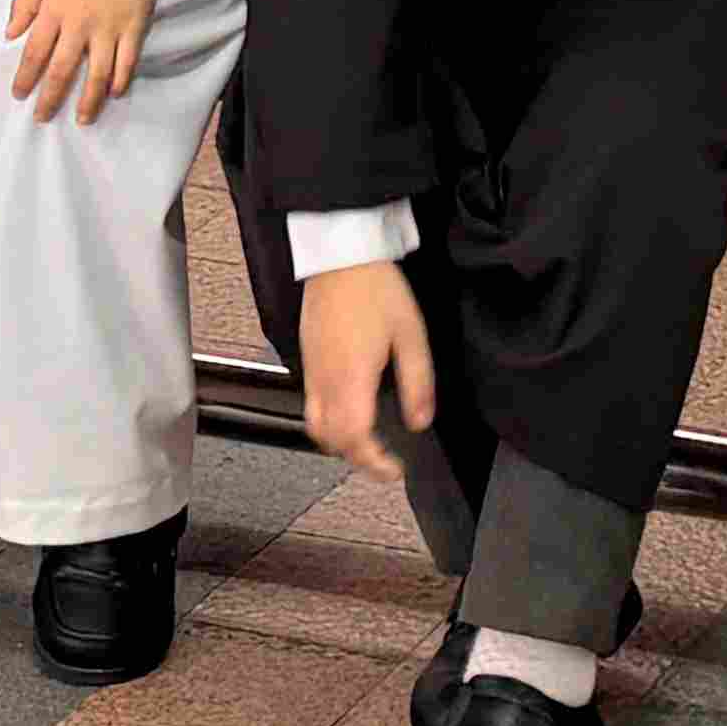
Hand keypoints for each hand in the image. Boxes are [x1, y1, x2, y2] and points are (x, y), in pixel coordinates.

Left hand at [8, 0, 159, 123]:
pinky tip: (113, 94)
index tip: (19, 95)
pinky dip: (120, 80)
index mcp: (55, 9)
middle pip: (62, 69)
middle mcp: (80, 23)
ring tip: (82, 119)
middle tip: (42, 118)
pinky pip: (127, 62)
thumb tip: (9, 33)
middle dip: (50, 98)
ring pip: (97, 73)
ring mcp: (108, 28)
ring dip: (88, 100)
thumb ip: (24, 2)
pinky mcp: (133, 29)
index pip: (35, 51)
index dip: (25, 77)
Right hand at [298, 259, 434, 479]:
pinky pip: (310, 404)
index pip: (354, 439)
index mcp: (351, 378)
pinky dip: (328, 422)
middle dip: (357, 458)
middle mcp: (325, 380)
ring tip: (367, 442)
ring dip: (339, 443)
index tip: (394, 469)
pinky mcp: (307, 358)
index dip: (373, 463)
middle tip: (384, 461)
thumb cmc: (376, 289)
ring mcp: (311, 370)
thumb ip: (418, 383)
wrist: (340, 255)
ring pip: (315, 425)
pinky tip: (350, 412)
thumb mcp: (412, 336)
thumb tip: (419, 422)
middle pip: (331, 439)